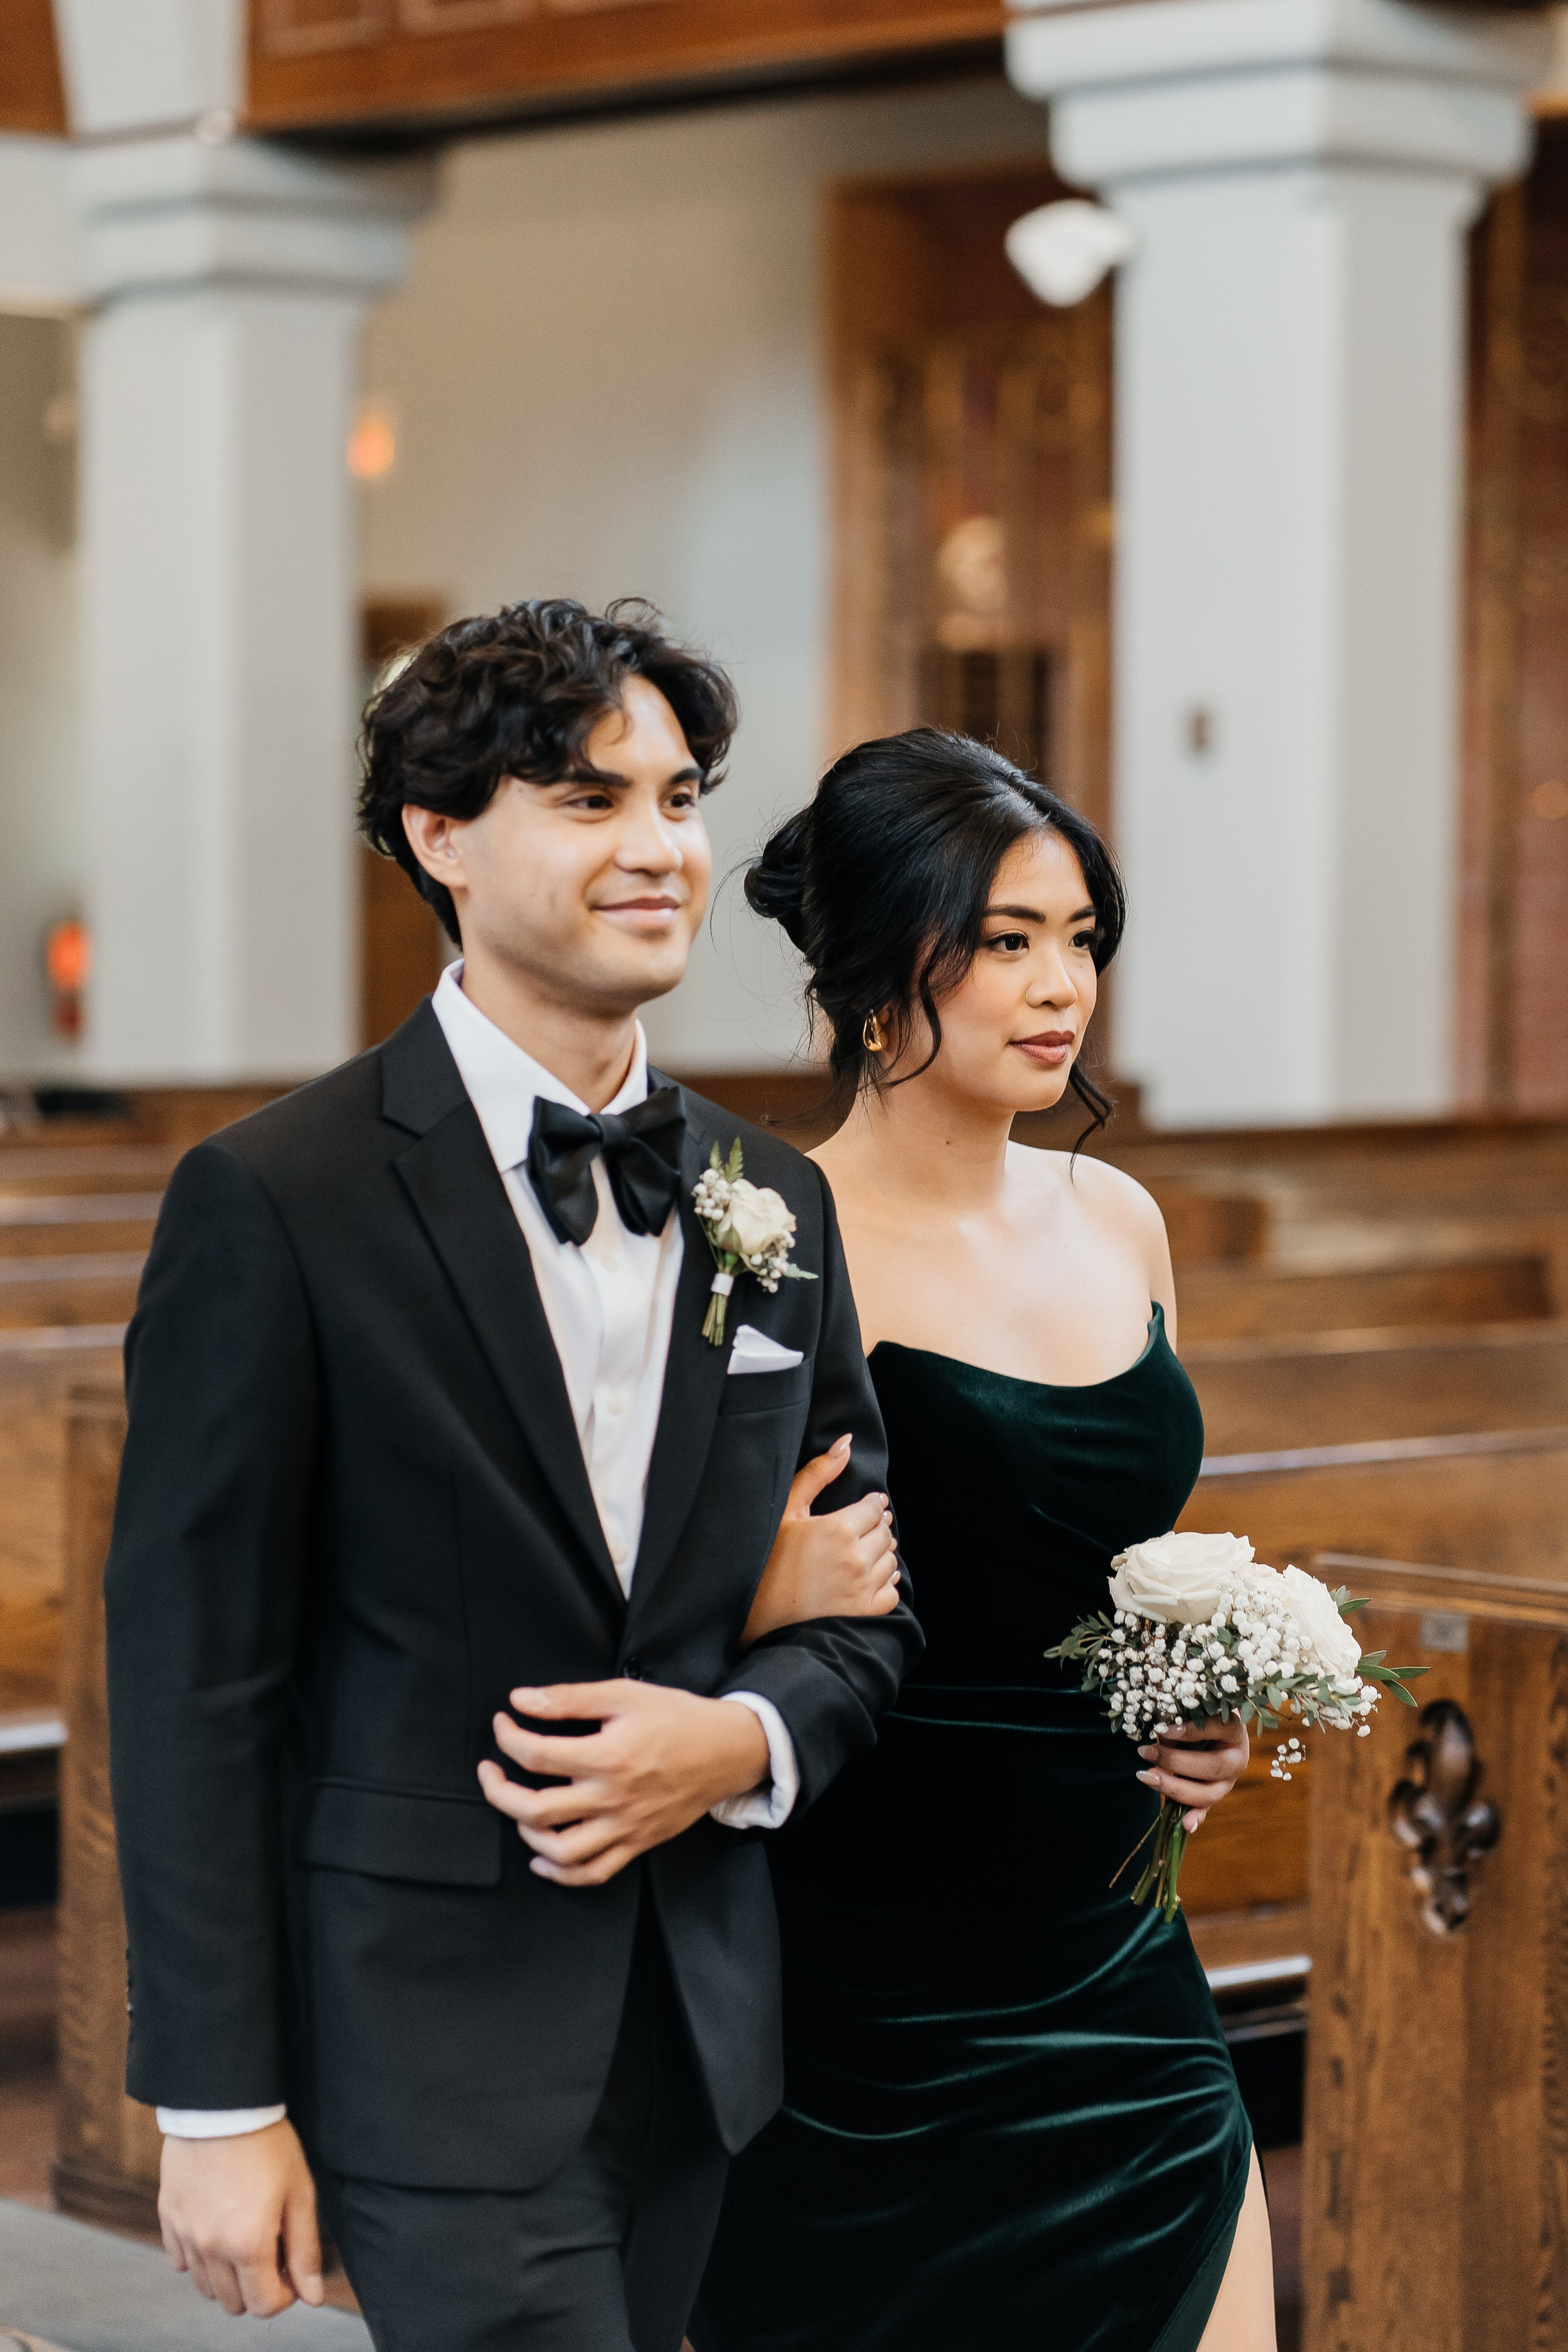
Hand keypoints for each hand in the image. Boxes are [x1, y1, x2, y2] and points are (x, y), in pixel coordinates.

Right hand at [159, 2118, 323, 2317]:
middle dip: (257, 2290)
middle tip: (271, 2255)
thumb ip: (305, 2249)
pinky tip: (216, 2232)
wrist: (222, 2104)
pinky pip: (179, 2262)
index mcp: (247, 2245)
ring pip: (205, 2287)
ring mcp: (184, 2235)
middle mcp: (210, 2248)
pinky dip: (199, 2260)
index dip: (285, 2296)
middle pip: (233, 2303)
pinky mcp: (168, 2217)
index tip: (292, 2272)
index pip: (264, 2305)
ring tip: (245, 2242)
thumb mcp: (299, 2191)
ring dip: (228, 2278)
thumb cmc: (267, 2143)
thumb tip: (313, 2297)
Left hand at [478, 1678, 771, 1887]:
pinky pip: (592, 1872)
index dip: (508, 1737)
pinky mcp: (636, 1843)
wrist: (727, 1752)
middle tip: (489, 1770)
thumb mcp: (625, 1694)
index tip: (503, 1722)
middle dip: (498, 1790)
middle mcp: (612, 1798)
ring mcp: (624, 1827)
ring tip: (516, 1808)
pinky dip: (561, 1873)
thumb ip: (571, 1698)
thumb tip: (522, 1699)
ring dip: (525, 1833)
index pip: (536, 1755)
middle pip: (535, 1809)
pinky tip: (541, 1857)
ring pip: (559, 1850)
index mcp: (607, 1756)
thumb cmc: (678, 1718)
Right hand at [741, 1434, 898, 1644]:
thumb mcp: (785, 1511)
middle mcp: (856, 1558)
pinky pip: (891, 1593)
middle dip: (875, 1526)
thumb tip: (845, 1443)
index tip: (864, 1507)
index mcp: (838, 1529)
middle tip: (859, 1528)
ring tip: (860, 1552)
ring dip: (881, 1553)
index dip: (870, 1504)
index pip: (874, 1507)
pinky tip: (869, 1578)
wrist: (754, 1615)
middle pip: (885, 1532)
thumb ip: (817, 1474)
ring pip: (890, 1561)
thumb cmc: (764, 1560)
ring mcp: (862, 1588)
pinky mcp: (862, 1612)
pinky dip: (885, 1584)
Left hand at [1136, 1715, 1249, 1832]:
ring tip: (1146, 1777)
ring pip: (1208, 1794)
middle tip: (1145, 1752)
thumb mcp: (1195, 1712)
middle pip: (1212, 1767)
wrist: (1216, 1727)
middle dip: (1175, 1762)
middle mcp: (1237, 1759)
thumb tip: (1160, 1730)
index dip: (1191, 1731)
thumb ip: (1182, 1720)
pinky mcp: (1215, 1795)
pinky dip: (1196, 1817)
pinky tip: (1185, 1826)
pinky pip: (1206, 1809)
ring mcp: (1228, 1782)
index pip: (1217, 1729)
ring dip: (1174, 1787)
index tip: (1162, 1729)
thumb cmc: (1201, 1714)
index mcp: (1234, 1732)